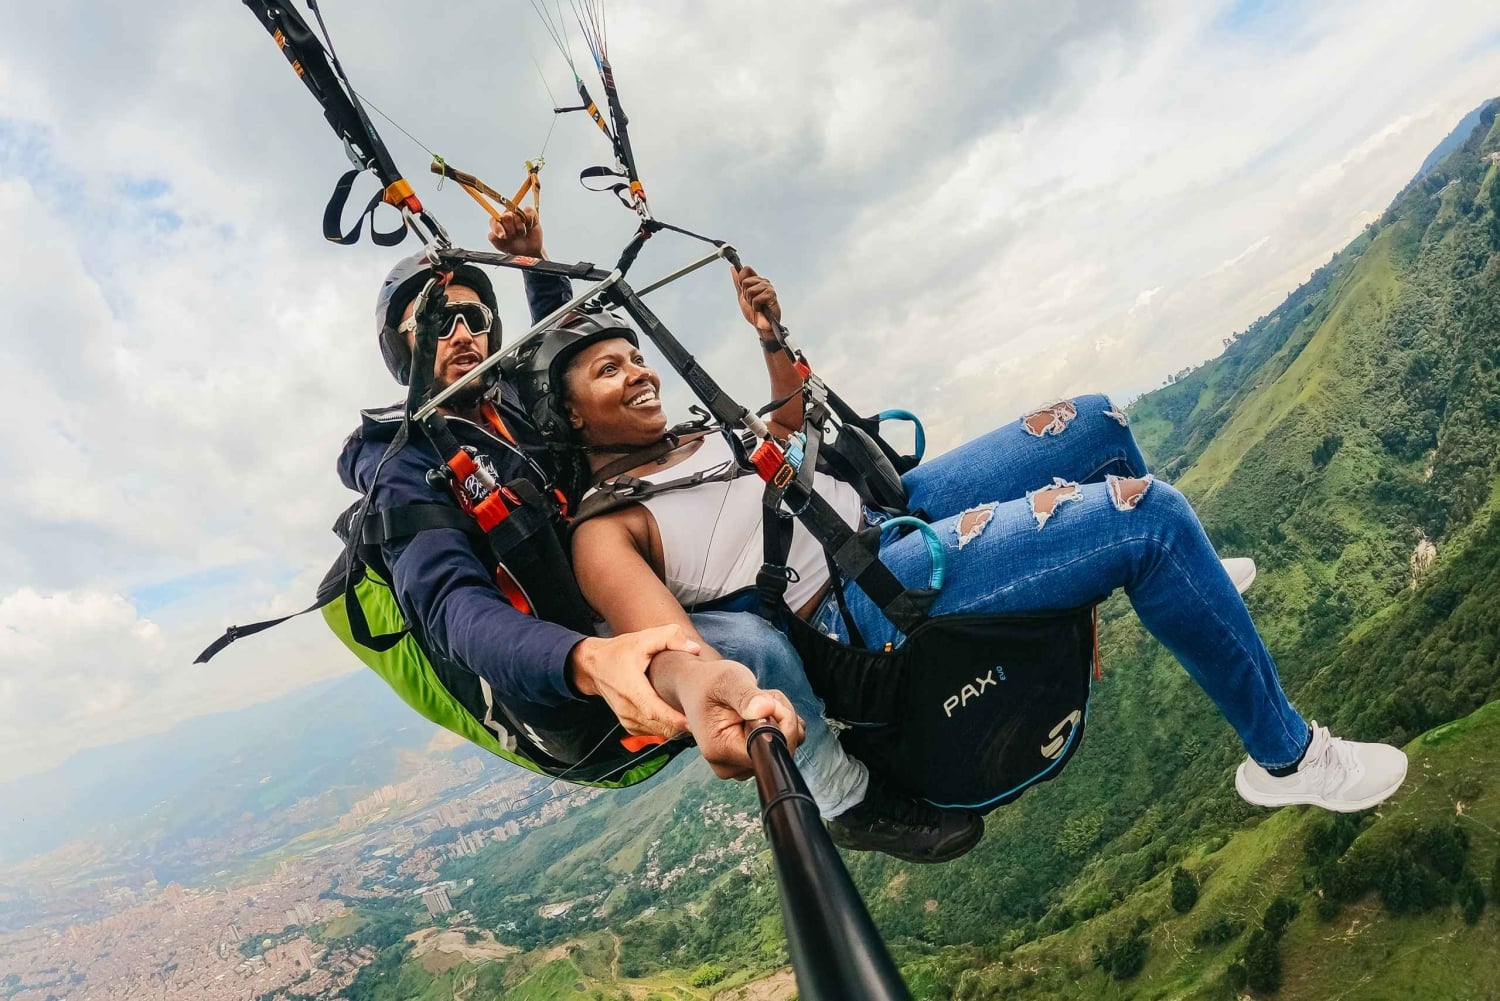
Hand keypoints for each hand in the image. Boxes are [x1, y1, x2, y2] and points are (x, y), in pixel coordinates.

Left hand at [488, 206, 544, 257]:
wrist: (530, 249)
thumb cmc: (514, 246)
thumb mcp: (502, 246)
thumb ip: (495, 240)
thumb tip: (492, 235)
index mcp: (498, 223)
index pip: (494, 221)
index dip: (498, 228)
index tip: (503, 236)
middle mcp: (506, 216)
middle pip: (506, 216)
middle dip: (511, 229)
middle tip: (513, 236)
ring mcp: (518, 213)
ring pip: (518, 217)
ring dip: (521, 229)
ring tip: (522, 234)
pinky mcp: (529, 213)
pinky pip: (529, 215)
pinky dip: (530, 223)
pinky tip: (529, 228)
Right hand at [568, 626, 699, 737]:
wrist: (593, 666)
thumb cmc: (618, 652)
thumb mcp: (643, 638)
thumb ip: (670, 637)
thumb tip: (694, 648)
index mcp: (631, 689)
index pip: (655, 712)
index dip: (675, 719)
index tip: (694, 720)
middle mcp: (628, 709)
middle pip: (661, 726)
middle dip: (682, 724)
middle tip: (702, 715)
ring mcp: (627, 719)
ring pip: (658, 732)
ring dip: (675, 727)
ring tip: (692, 714)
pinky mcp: (629, 725)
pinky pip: (652, 732)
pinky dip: (666, 728)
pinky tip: (677, 716)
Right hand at [676, 661, 804, 778]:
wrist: (698, 686)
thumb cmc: (709, 683)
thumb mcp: (727, 680)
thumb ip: (746, 696)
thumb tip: (766, 710)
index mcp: (719, 750)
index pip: (766, 750)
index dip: (778, 726)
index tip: (771, 702)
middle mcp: (730, 765)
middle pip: (777, 750)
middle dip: (781, 718)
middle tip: (762, 695)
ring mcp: (742, 766)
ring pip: (783, 747)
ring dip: (781, 719)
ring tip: (758, 702)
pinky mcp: (752, 759)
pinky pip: (783, 746)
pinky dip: (781, 725)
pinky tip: (763, 711)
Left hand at [732, 265, 781, 339]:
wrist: (761, 325)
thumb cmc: (754, 311)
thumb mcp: (742, 296)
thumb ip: (738, 283)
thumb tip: (733, 269)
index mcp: (757, 280)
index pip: (746, 269)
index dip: (741, 280)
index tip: (744, 291)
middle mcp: (763, 281)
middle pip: (745, 281)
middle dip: (745, 295)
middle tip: (752, 302)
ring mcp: (768, 287)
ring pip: (750, 290)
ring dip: (751, 302)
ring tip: (757, 306)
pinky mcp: (771, 295)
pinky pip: (756, 298)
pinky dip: (756, 307)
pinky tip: (761, 309)